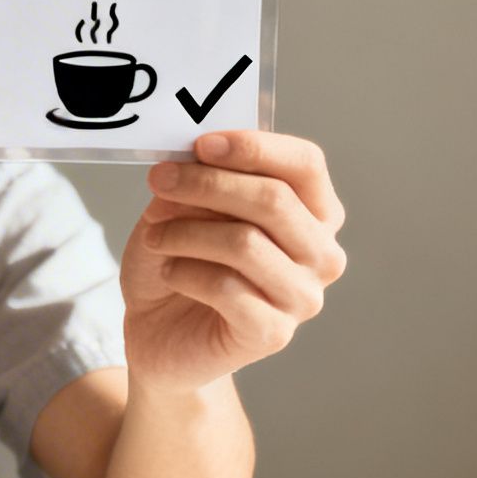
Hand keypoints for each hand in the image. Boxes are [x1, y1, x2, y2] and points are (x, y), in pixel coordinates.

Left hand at [119, 131, 345, 391]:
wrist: (161, 333)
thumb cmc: (181, 262)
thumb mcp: (182, 210)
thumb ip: (198, 184)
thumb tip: (194, 163)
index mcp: (314, 212)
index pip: (305, 164)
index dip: (254, 147)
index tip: (201, 143)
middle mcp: (321, 254)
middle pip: (275, 200)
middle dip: (207, 184)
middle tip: (160, 179)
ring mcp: (303, 297)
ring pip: (246, 243)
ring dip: (186, 232)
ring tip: (155, 237)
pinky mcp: (273, 334)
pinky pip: (227, 288)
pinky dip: (185, 272)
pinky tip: (169, 272)